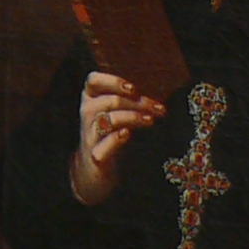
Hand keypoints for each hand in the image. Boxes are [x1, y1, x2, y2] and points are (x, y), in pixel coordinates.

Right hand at [68, 70, 162, 205]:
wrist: (95, 167)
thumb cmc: (111, 133)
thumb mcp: (117, 112)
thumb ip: (130, 99)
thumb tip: (159, 88)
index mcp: (91, 99)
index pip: (93, 81)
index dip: (112, 81)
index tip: (133, 88)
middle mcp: (88, 114)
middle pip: (109, 101)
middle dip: (137, 103)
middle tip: (158, 108)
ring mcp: (90, 134)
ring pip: (108, 119)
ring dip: (132, 117)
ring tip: (150, 120)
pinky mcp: (95, 154)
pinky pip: (104, 144)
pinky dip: (116, 138)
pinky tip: (127, 134)